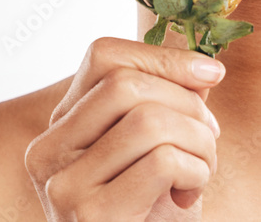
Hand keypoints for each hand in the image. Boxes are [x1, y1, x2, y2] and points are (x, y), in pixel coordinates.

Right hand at [25, 37, 223, 220]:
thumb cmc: (153, 209)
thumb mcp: (154, 145)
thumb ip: (168, 100)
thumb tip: (206, 63)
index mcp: (60, 126)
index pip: (103, 55)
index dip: (164, 56)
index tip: (212, 72)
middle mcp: (48, 152)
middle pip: (127, 85)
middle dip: (188, 103)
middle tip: (210, 135)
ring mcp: (64, 187)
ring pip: (149, 120)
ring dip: (199, 141)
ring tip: (202, 168)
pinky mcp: (89, 217)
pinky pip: (163, 161)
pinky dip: (195, 171)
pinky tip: (189, 197)